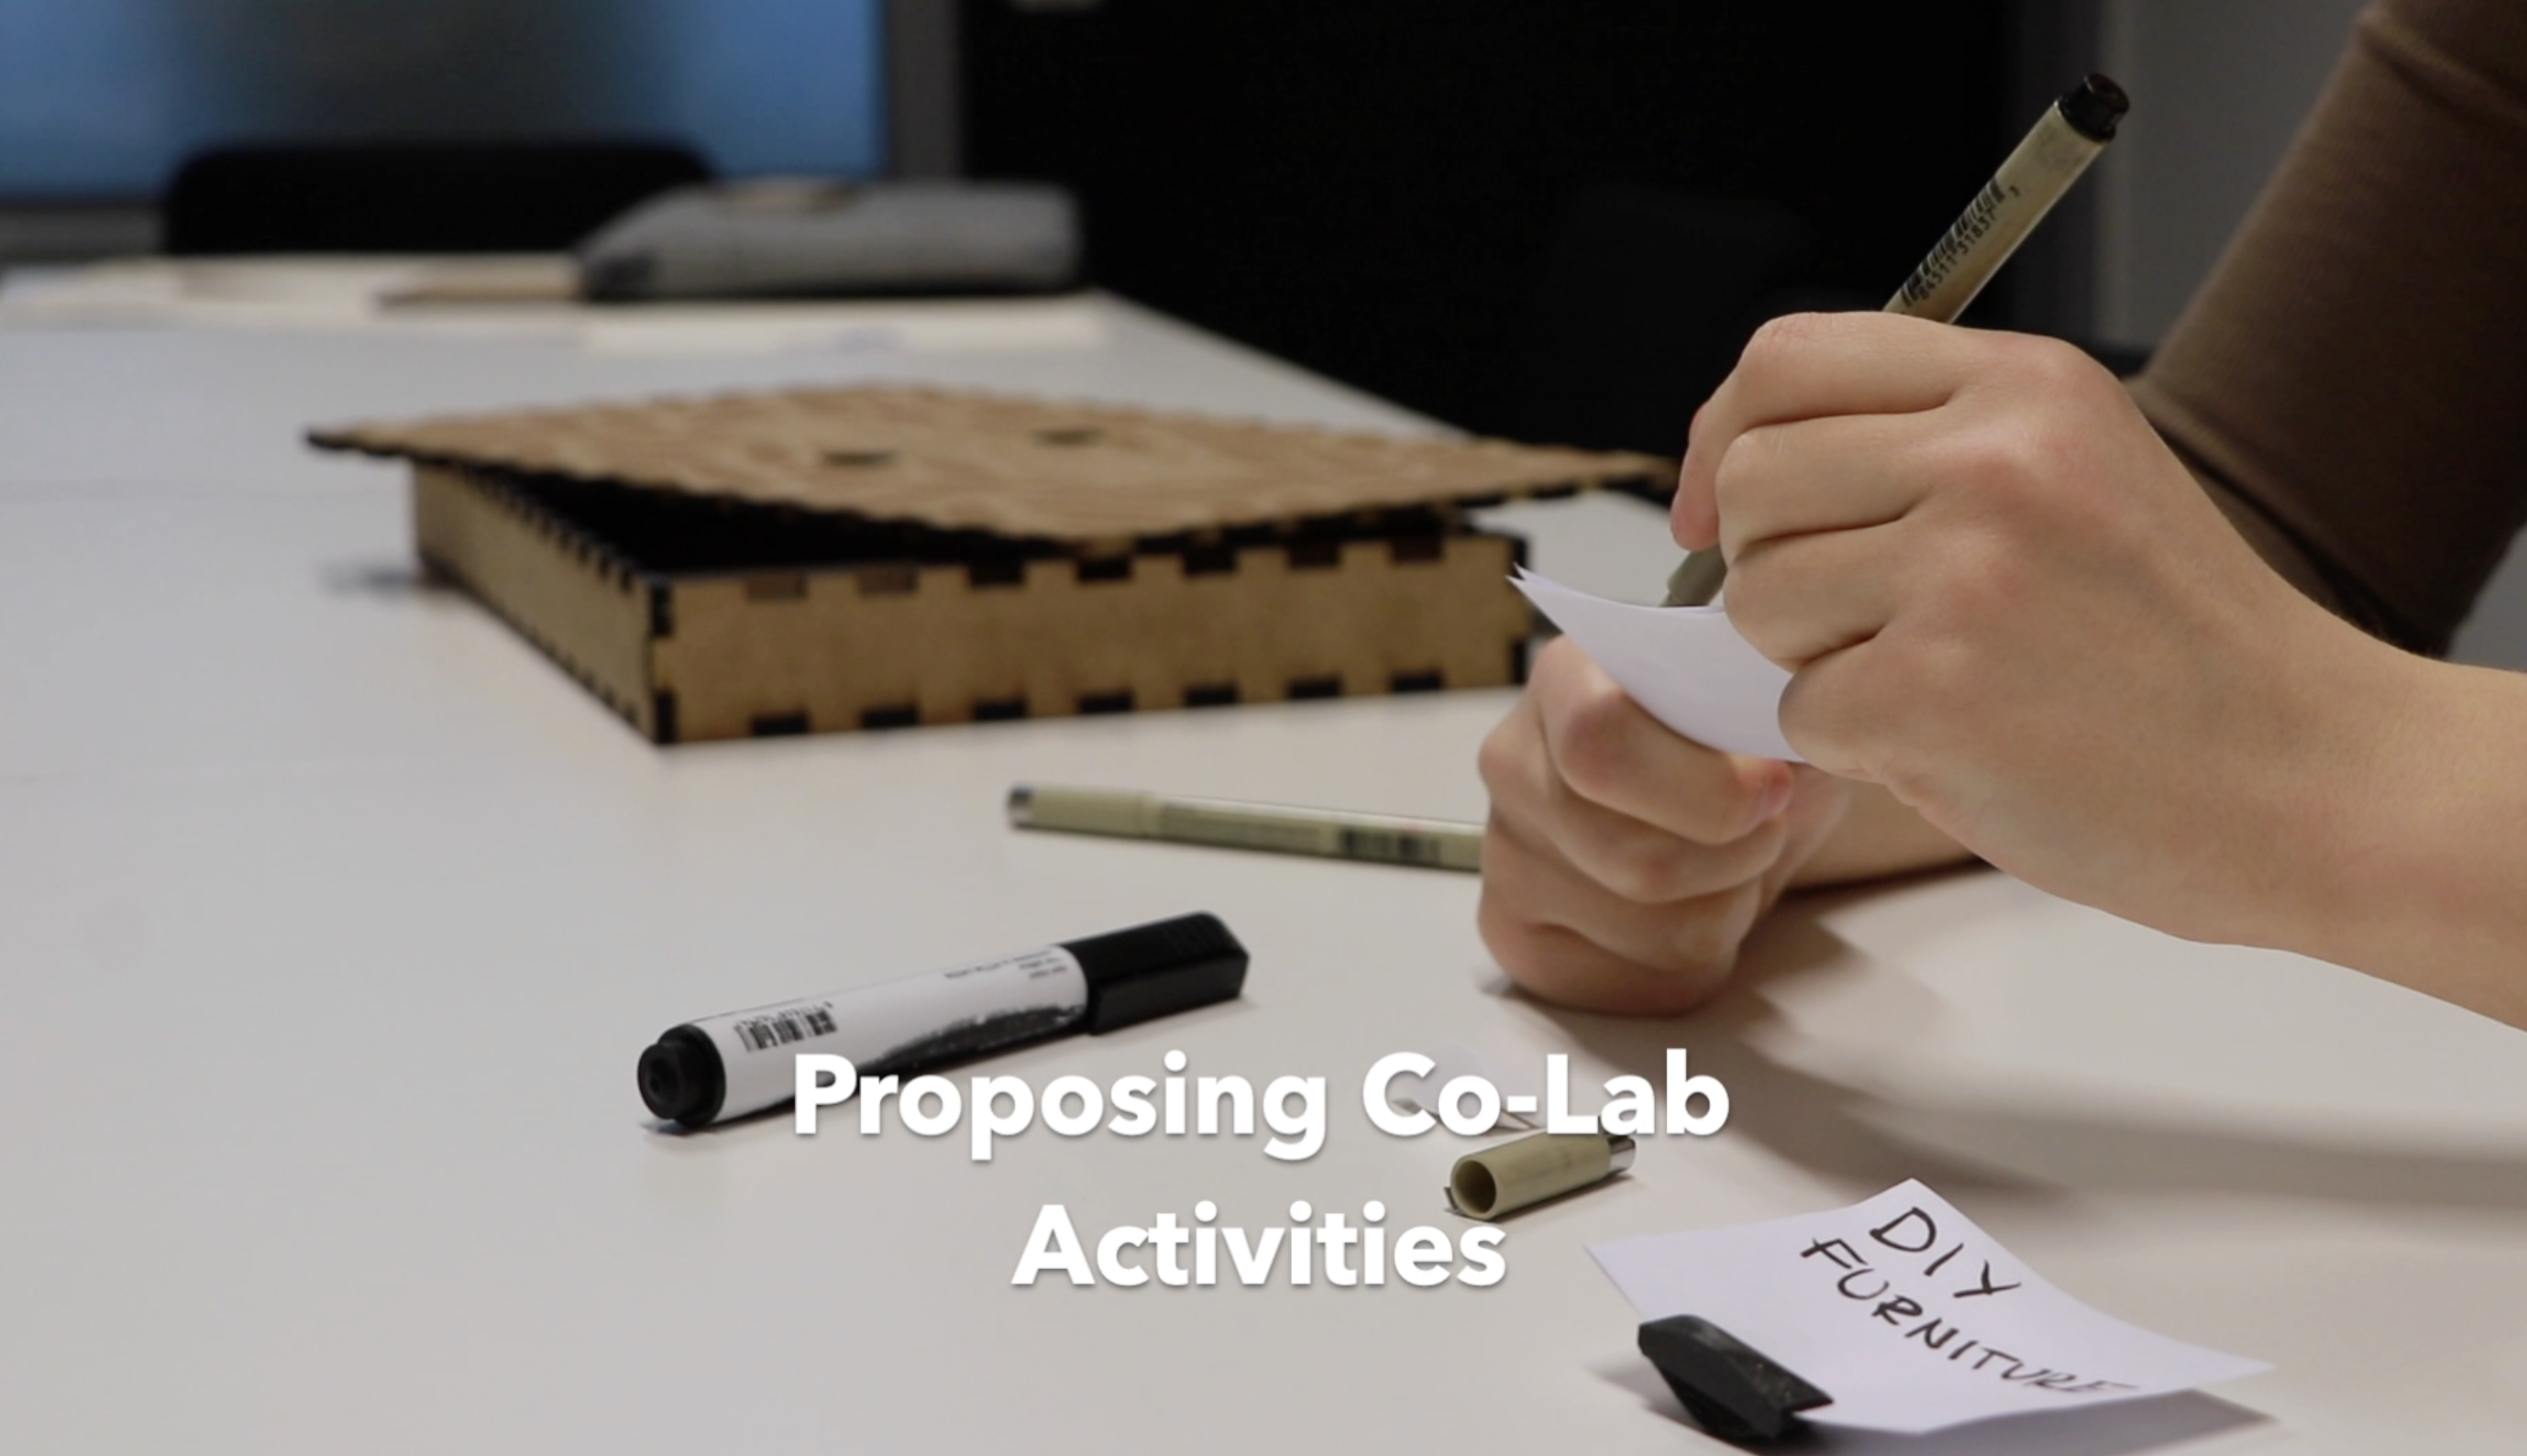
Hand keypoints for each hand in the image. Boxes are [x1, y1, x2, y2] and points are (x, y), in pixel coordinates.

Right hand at [1476, 636, 1852, 1013]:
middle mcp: (1514, 770)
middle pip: (1636, 862)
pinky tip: (1695, 903)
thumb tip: (1791, 769)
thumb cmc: (1736, 739)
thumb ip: (1778, 725)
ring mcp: (1509, 862)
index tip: (1774, 790)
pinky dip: (1707, 955)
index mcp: (1564, 681)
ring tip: (1727, 861)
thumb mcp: (1772, 707)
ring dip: (1729, 905)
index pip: (1601, 743)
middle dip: (1737, 859)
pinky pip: (1653, 981)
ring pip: (1658, 933)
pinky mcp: (1526, 943)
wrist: (1707, 790)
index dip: (1706, 786)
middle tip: (1767, 828)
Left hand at [1674, 312, 2404, 948]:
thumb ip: (1926, 443)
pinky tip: (1958, 745)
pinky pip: (1797, 714)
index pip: (1784, 359)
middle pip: (1750, 482)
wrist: (2309, 775)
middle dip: (1765, 563)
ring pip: (1757, 600)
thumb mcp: (2077, 474)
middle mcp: (1990, 456)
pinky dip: (1854, 748)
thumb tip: (1738, 465)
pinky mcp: (1932, 690)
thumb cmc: (2174, 644)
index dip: (1721, 436)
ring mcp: (1961, 570)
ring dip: (1809, 661)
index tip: (1714, 513)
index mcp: (2022, 384)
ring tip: (1930, 681)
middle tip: (1854, 622)